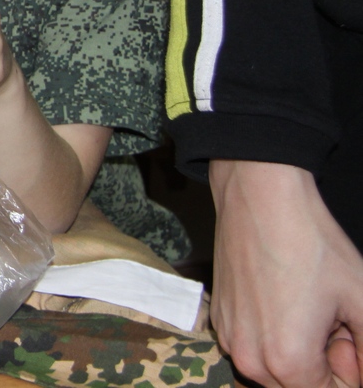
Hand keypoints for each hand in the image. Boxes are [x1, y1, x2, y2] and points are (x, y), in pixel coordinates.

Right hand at [208, 160, 362, 387]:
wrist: (260, 198)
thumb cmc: (313, 245)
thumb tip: (361, 372)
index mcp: (288, 363)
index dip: (352, 369)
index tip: (350, 335)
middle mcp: (251, 360)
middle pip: (302, 386)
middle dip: (326, 365)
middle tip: (336, 321)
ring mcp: (229, 338)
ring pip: (276, 370)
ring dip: (300, 352)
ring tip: (311, 309)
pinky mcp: (220, 318)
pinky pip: (255, 347)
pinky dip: (274, 335)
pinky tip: (285, 299)